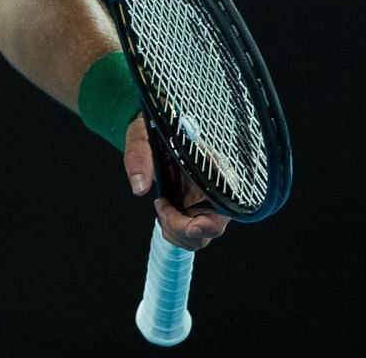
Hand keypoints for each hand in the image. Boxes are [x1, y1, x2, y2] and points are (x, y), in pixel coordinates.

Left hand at [124, 115, 229, 251]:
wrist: (158, 127)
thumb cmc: (155, 126)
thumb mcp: (143, 133)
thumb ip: (140, 155)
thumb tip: (140, 188)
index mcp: (214, 166)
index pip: (225, 205)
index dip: (208, 223)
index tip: (189, 226)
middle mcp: (216, 188)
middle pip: (212, 229)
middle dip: (181, 228)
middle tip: (161, 204)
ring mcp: (208, 201)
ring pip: (200, 238)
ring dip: (175, 230)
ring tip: (162, 204)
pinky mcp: (198, 208)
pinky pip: (191, 235)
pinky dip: (173, 230)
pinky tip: (165, 209)